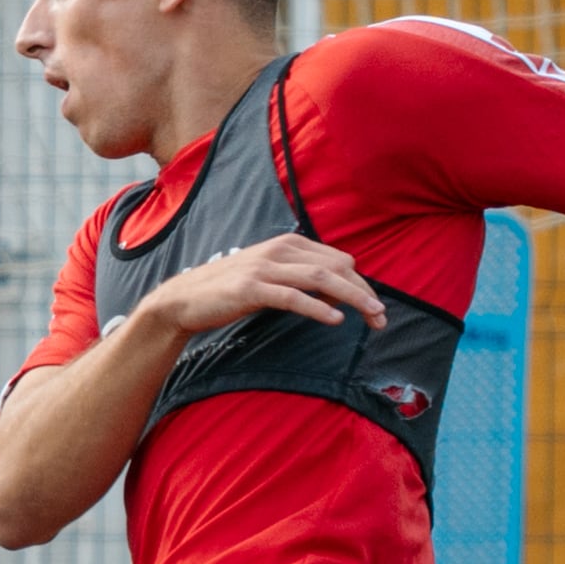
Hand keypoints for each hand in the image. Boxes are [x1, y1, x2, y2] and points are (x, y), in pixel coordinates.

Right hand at [129, 232, 386, 342]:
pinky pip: (292, 297)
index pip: (338, 259)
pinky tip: (335, 320)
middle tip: (380, 318)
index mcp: (287, 244)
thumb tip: (336, 292)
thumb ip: (299, 278)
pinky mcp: (251, 289)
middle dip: (363, 292)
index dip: (361, 282)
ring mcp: (264, 268)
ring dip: (352, 297)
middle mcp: (279, 250)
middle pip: (336, 267)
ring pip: (320, 278)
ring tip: (372, 316)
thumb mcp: (269, 277)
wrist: (183, 300)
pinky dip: (317, 307)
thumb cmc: (228, 292)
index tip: (374, 308)